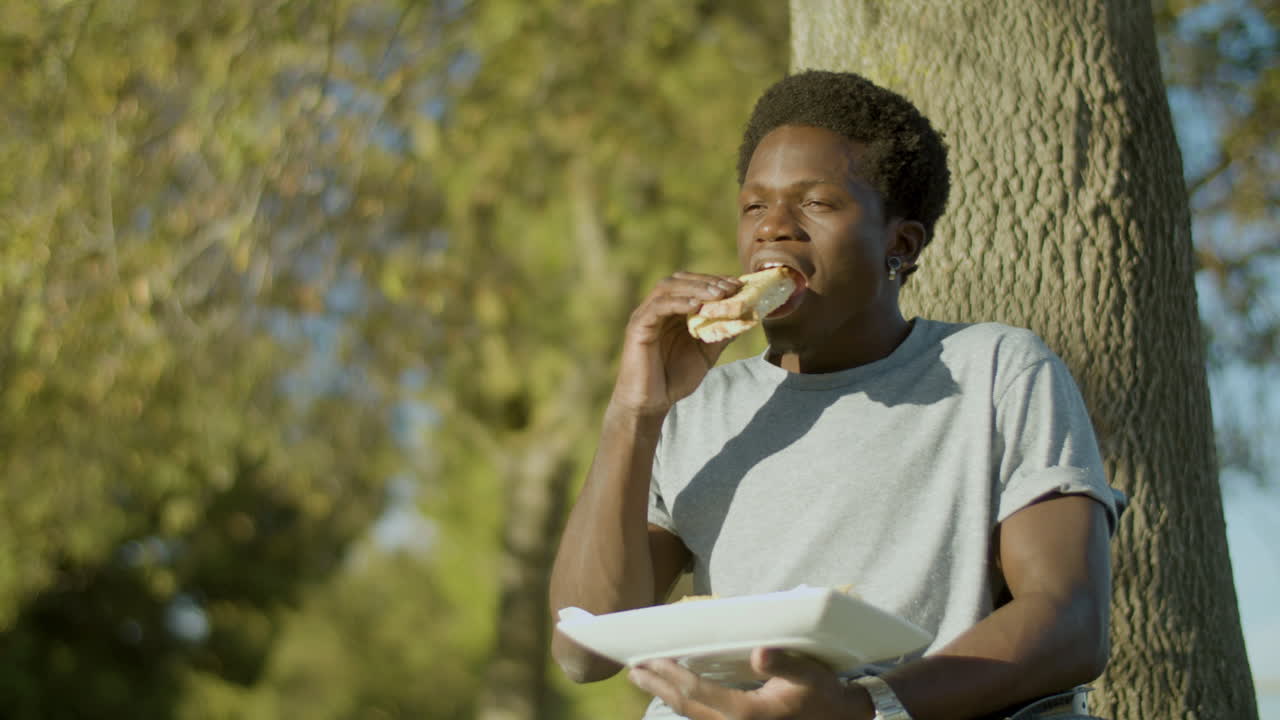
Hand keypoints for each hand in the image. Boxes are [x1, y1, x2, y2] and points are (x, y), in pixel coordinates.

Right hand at [611, 272, 742, 416]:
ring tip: (718, 294)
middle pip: (680, 280)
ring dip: (695, 288)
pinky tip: (696, 306)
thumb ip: (721, 334)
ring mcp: (646, 315)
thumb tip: (746, 317)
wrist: (651, 403)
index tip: (738, 285)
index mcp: (672, 312)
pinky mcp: (638, 326)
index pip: (692, 285)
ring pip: (668, 287)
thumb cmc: (675, 378)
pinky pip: (657, 307)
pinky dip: (678, 302)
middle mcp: (657, 308)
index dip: (715, 281)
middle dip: (707, 281)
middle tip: (730, 288)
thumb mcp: (706, 353)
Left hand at [628, 648, 872, 719]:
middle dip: (659, 688)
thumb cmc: (825, 694)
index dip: (672, 677)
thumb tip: (758, 652)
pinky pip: (705, 716)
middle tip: (633, 670)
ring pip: (694, 715)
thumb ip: (784, 664)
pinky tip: (677, 690)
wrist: (843, 717)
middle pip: (688, 708)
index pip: (699, 693)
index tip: (649, 661)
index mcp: (749, 714)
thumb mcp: (810, 675)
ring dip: (667, 696)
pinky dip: (686, 701)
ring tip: (645, 678)